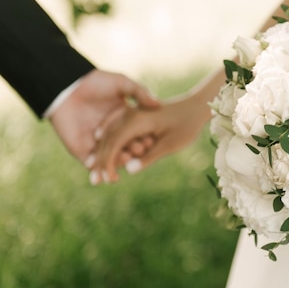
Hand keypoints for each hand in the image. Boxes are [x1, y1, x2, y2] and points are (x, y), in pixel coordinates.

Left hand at [48, 69, 159, 163]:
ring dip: (120, 162)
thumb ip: (140, 92)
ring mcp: (97, 144)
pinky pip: (93, 164)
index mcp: (123, 122)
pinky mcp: (81, 150)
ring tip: (127, 158)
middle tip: (141, 150)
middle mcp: (112, 135)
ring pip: (111, 159)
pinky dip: (100, 169)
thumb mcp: (122, 83)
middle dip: (134, 151)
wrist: (67, 86)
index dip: (144, 138)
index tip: (152, 139)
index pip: (137, 134)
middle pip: (126, 148)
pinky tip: (109, 168)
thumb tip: (158, 104)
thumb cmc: (95, 82)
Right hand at [90, 90, 210, 183]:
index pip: (114, 144)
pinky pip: (116, 131)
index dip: (107, 163)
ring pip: (109, 135)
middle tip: (94, 181)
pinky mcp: (133, 116)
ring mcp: (130, 114)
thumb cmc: (187, 125)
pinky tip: (104, 156)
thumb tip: (128, 169)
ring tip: (95, 172)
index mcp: (136, 120)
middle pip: (107, 140)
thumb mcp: (171, 144)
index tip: (106, 180)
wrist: (194, 106)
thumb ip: (149, 157)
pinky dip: (109, 145)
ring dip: (101, 153)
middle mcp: (129, 115)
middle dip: (99, 160)